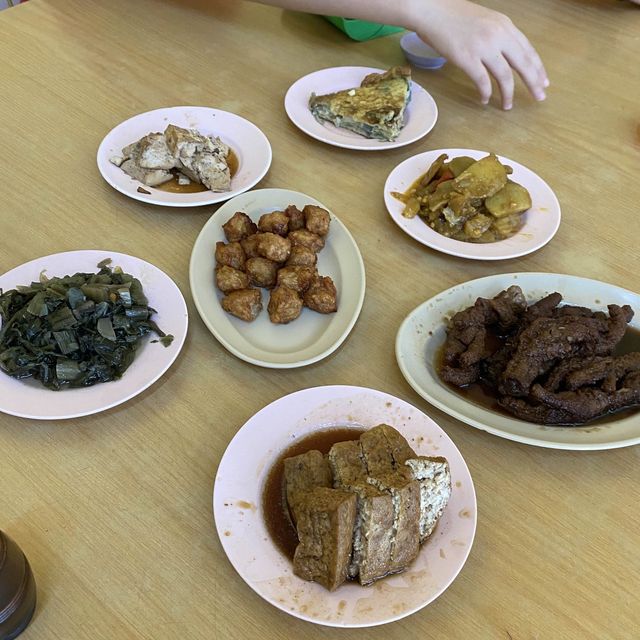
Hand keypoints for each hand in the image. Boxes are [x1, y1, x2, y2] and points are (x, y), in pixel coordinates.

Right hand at [413, 0, 548, 108]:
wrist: (432, 10)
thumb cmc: (453, 15)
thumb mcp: (484, 20)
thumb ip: (497, 35)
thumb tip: (504, 56)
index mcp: (505, 25)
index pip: (528, 50)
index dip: (537, 68)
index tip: (544, 81)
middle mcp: (498, 35)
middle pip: (523, 64)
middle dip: (533, 82)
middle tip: (539, 97)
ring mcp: (483, 47)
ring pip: (504, 76)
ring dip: (508, 94)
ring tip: (508, 106)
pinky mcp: (467, 58)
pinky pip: (482, 81)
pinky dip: (486, 93)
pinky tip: (485, 100)